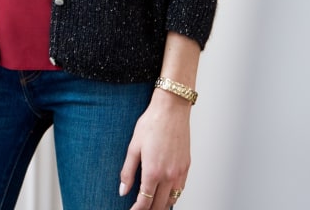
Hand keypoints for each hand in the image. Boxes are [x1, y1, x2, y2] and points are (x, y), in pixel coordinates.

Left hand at [119, 89, 190, 208]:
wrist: (172, 109)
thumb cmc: (152, 123)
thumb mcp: (134, 146)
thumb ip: (128, 171)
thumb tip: (123, 190)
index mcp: (153, 172)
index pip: (145, 202)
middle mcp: (169, 176)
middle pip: (159, 205)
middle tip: (140, 208)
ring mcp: (180, 172)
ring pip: (172, 200)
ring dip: (161, 205)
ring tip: (152, 204)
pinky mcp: (186, 166)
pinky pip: (180, 189)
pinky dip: (173, 196)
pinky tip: (166, 193)